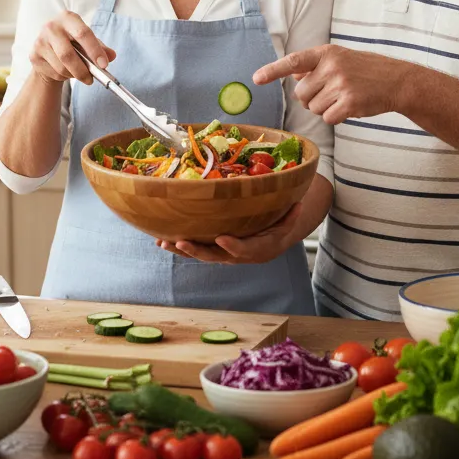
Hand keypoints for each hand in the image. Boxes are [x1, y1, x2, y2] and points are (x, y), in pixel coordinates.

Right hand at [29, 10, 115, 84]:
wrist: (48, 47)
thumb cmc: (72, 41)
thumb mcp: (88, 41)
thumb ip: (101, 47)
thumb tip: (111, 56)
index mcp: (68, 18)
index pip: (83, 33)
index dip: (94, 50)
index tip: (104, 65)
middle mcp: (51, 27)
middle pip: (68, 54)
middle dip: (82, 70)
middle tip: (91, 79)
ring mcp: (40, 41)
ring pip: (61, 67)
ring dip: (73, 75)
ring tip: (79, 73)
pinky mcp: (34, 55)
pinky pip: (53, 73)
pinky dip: (63, 77)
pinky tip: (65, 71)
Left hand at [155, 203, 303, 264]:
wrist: (270, 242)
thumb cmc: (277, 227)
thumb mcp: (287, 222)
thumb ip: (291, 215)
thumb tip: (297, 202)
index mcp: (256, 250)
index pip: (244, 250)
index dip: (234, 247)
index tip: (222, 240)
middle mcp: (236, 255)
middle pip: (215, 256)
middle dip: (197, 250)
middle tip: (182, 243)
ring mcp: (222, 254)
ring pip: (200, 253)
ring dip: (181, 249)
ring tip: (163, 243)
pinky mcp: (212, 248)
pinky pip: (194, 248)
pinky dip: (178, 245)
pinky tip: (161, 241)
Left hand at [253, 44, 411, 123]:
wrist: (397, 81)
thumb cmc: (366, 70)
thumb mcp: (340, 59)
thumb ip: (315, 66)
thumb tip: (292, 75)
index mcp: (326, 53)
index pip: (293, 62)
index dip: (273, 70)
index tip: (256, 78)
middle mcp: (332, 67)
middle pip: (301, 94)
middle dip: (311, 99)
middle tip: (331, 93)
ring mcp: (341, 84)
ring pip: (313, 108)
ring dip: (325, 108)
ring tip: (344, 97)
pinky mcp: (350, 103)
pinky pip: (328, 118)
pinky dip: (336, 117)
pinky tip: (350, 107)